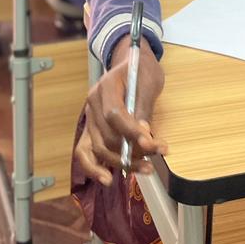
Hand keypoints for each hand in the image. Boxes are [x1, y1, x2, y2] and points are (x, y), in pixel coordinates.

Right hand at [73, 36, 165, 185]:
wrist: (131, 64)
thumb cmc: (142, 71)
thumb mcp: (149, 82)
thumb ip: (144, 107)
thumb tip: (144, 135)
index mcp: (105, 86)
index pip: (114, 114)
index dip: (132, 132)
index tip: (152, 143)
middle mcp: (92, 104)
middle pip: (106, 135)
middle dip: (133, 150)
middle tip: (159, 152)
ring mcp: (90, 118)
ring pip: (98, 148)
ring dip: (122, 162)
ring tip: (147, 167)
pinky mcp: (91, 130)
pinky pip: (85, 153)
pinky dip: (94, 169)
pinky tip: (107, 179)